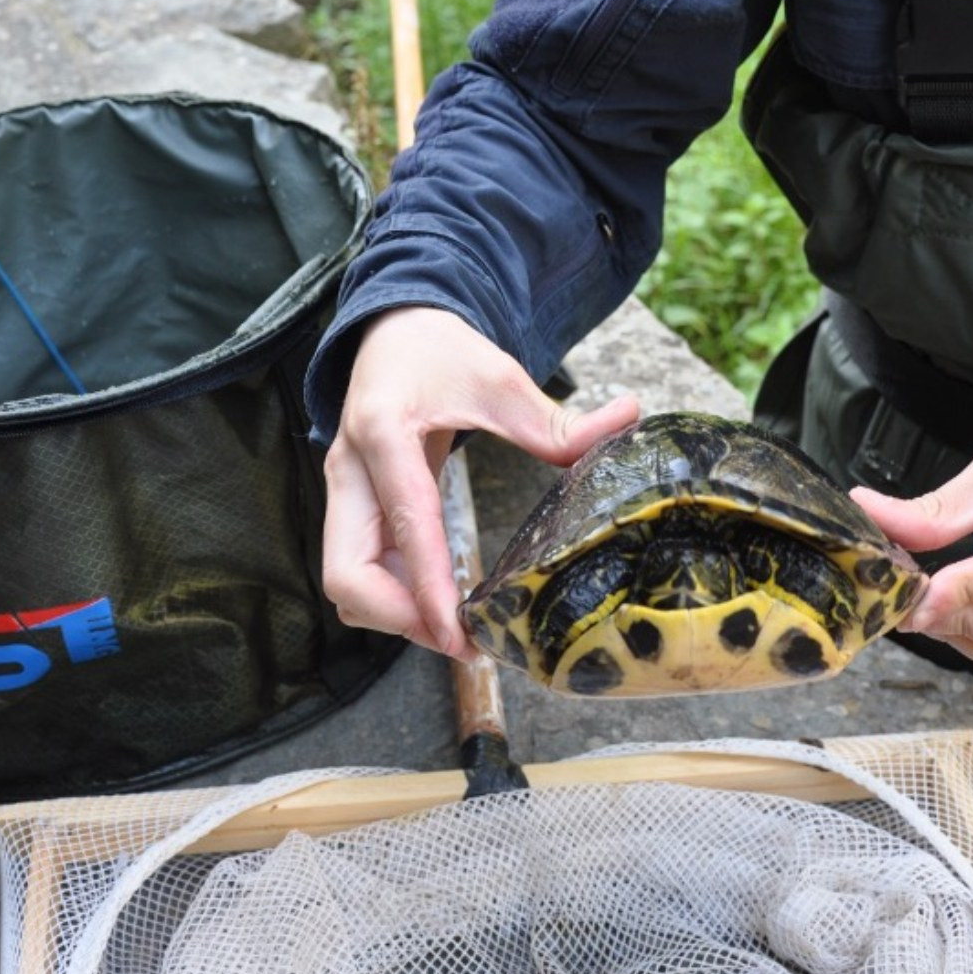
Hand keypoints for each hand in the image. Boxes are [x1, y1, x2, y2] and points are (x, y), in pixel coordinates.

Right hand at [322, 306, 639, 656]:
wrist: (393, 331)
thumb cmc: (439, 352)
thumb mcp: (498, 377)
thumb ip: (555, 418)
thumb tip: (627, 420)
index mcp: (384, 432)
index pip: (404, 523)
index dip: (427, 588)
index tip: (456, 635)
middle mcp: (350, 470)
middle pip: (347, 575)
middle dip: (399, 618)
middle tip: (460, 642)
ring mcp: (345, 494)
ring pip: (348, 583)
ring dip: (396, 615)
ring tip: (458, 631)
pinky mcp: (354, 510)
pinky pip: (362, 571)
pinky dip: (396, 598)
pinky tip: (441, 606)